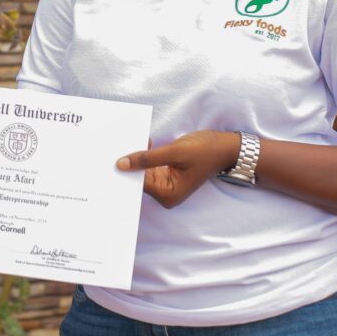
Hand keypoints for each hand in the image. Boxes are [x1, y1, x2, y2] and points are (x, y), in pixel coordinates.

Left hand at [116, 130, 239, 207]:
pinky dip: (144, 154)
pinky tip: (142, 141)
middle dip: (129, 162)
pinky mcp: (165, 173)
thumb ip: (147, 158)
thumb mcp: (175, 152)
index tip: (112, 155)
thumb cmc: (205, 151)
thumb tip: (121, 164)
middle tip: (116, 145)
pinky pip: (148, 165)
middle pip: (138, 178)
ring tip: (130, 140)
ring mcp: (165, 183)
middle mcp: (165, 193)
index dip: (126, 169)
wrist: (224, 146)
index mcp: (168, 194)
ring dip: (137, 155)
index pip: (139, 183)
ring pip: (141, 170)